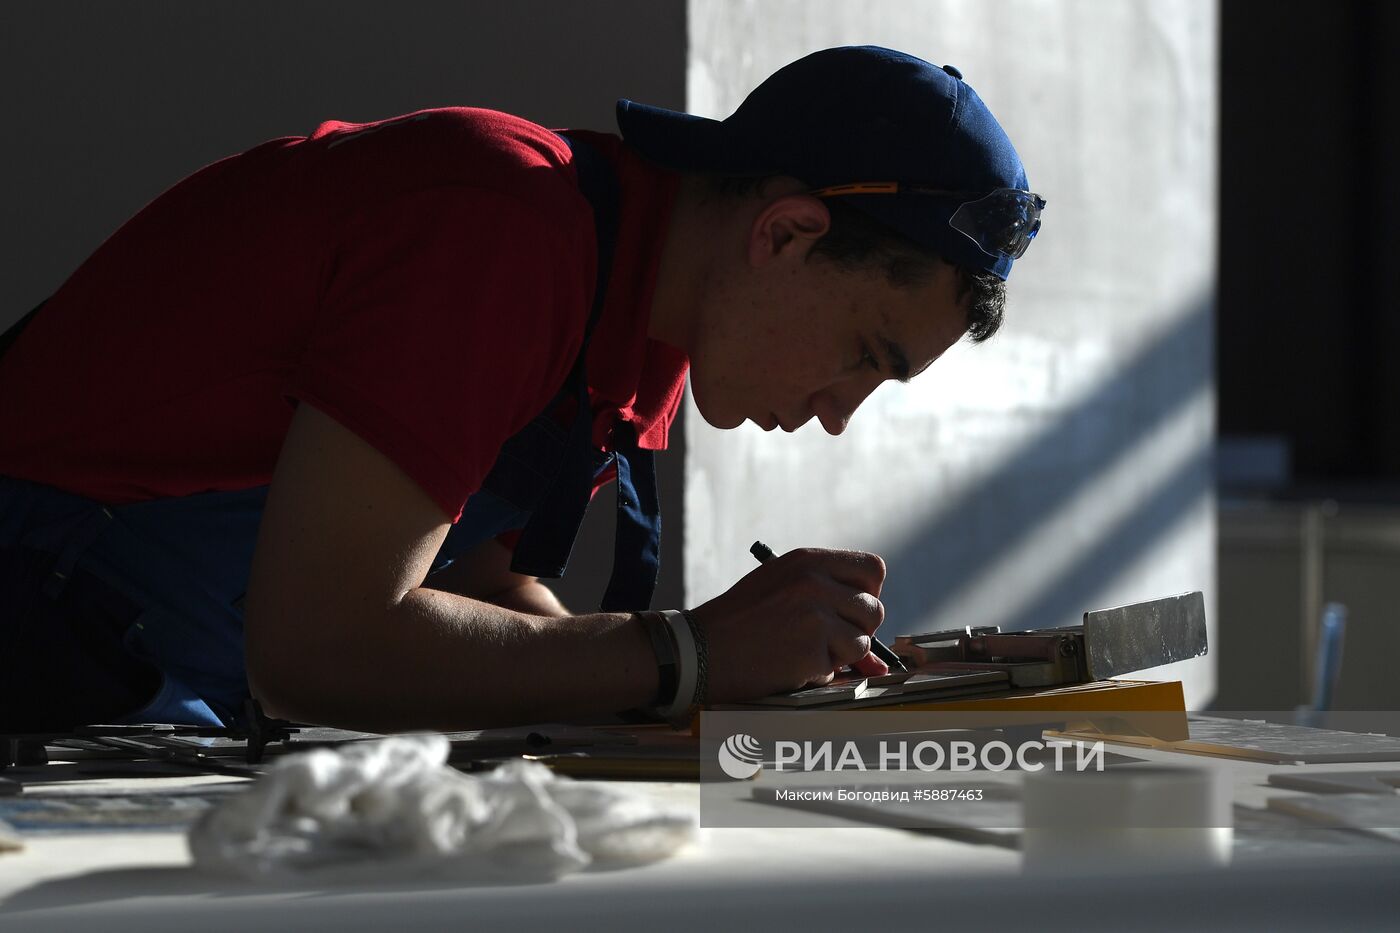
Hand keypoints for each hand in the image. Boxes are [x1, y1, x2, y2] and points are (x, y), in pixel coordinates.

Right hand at [688, 547, 888, 702]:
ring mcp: (816, 615)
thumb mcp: (781, 590)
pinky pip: (839, 668)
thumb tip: (879, 656)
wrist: (699, 650)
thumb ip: (829, 604)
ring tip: (800, 650)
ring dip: (838, 655)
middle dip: (856, 631)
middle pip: (873, 609)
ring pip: (862, 642)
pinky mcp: (812, 649)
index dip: (866, 593)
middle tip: (823, 638)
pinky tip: (788, 663)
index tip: (849, 609)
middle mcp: (815, 581)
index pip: (872, 569)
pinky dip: (819, 672)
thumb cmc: (738, 622)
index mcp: (808, 560)